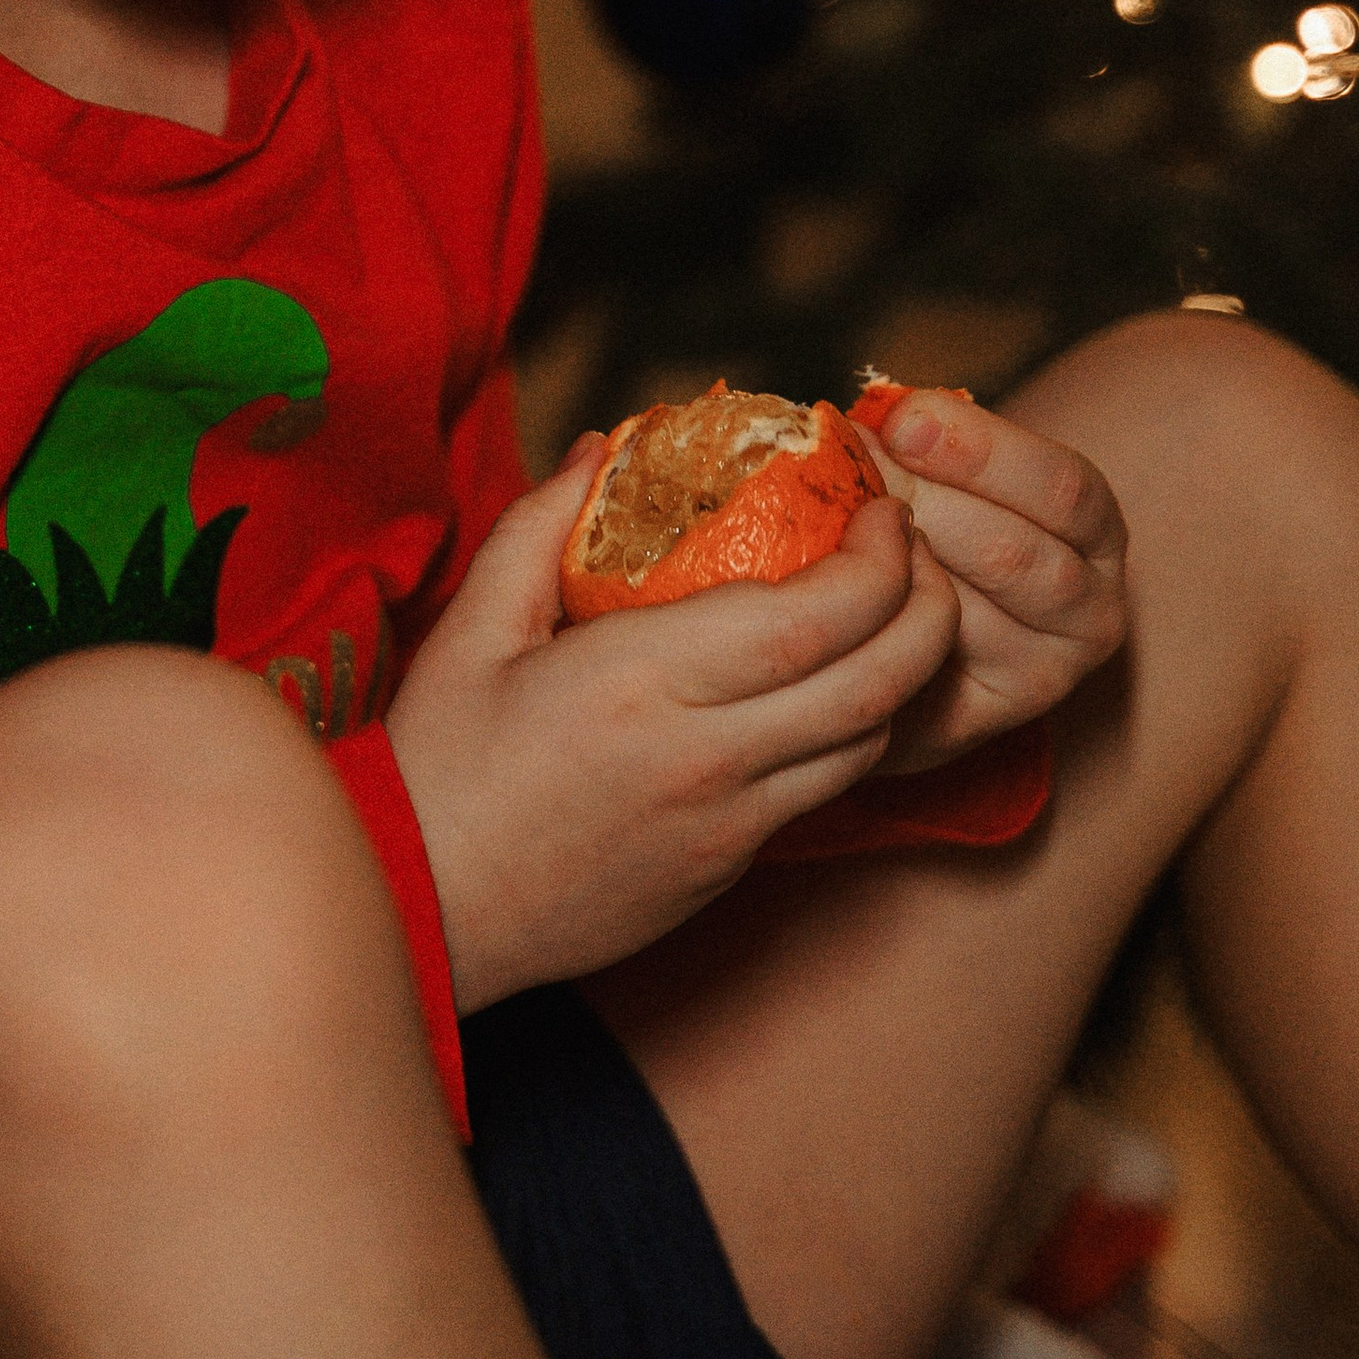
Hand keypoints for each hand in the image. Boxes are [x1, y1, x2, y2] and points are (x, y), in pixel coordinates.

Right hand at [387, 448, 960, 1011]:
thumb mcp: (471, 627)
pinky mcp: (726, 872)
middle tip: (921, 553)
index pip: (815, 619)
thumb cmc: (438, 763)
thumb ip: (541, 525)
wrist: (425, 911)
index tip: (886, 507)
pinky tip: (823, 688)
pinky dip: (849, 731)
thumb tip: (607, 447)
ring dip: (903, 675)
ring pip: (869, 746)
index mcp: (642, 682)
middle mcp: (704, 757)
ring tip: (888, 615)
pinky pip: (819, 792)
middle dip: (932, 611)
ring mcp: (726, 826)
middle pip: (879, 685)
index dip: (881, 562)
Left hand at [861, 390, 1126, 766]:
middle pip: (1009, 553)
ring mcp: (1041, 676)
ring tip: (837, 522)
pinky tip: (837, 590)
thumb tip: (848, 425)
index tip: (904, 421)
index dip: (981, 449)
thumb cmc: (942, 530)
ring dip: (890, 562)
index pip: (1062, 488)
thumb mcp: (956, 478)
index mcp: (1096, 531)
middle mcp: (1091, 612)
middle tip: (852, 472)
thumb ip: (922, 447)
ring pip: (960, 613)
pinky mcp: (977, 724)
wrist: (938, 646)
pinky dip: (871, 623)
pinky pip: (916, 669)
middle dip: (920, 502)